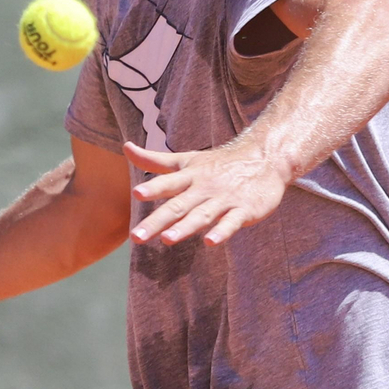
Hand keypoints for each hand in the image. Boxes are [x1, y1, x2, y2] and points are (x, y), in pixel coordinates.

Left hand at [125, 140, 289, 246]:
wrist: (264, 158)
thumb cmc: (218, 163)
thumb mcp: (186, 160)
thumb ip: (154, 160)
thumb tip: (125, 147)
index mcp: (190, 175)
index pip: (168, 182)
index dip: (153, 188)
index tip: (137, 193)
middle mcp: (204, 187)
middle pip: (179, 205)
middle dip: (157, 221)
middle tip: (136, 236)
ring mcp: (225, 199)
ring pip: (202, 215)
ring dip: (185, 227)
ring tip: (168, 239)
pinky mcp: (244, 210)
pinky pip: (231, 222)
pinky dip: (222, 231)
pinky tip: (211, 242)